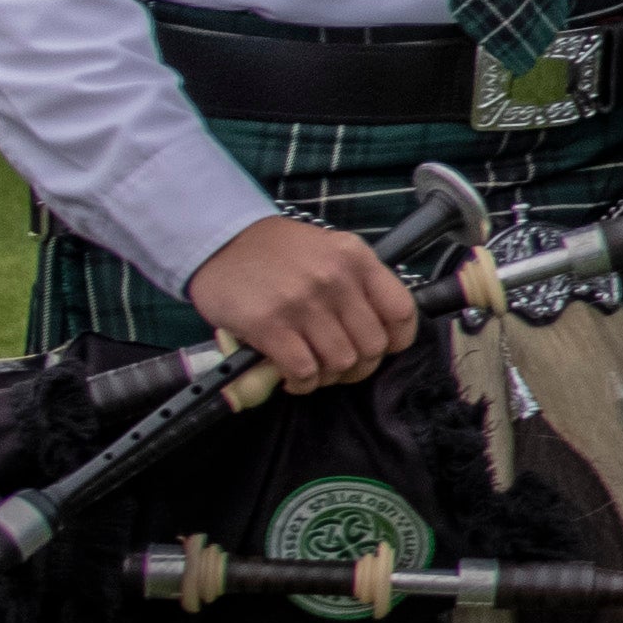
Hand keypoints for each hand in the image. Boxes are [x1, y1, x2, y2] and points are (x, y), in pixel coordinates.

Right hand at [189, 211, 428, 392]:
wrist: (220, 239)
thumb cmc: (278, 251)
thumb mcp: (329, 250)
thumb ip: (359, 283)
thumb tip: (381, 332)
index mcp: (356, 258)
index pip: (402, 311)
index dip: (397, 340)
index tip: (382, 349)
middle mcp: (335, 279)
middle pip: (372, 346)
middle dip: (359, 366)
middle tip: (338, 366)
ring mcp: (302, 302)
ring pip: (340, 363)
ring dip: (328, 377)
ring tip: (313, 370)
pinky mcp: (269, 324)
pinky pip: (304, 371)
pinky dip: (302, 383)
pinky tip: (292, 377)